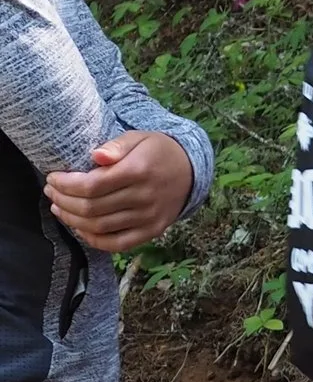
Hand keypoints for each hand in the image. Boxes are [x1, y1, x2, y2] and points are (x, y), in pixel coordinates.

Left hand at [46, 130, 194, 252]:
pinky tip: (80, 228)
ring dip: (72, 219)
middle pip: (91, 208)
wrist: (191, 170)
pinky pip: (117, 243)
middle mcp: (144, 197)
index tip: (53, 178)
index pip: (92, 185)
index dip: (66, 185)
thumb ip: (116, 145)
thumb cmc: (157, 151)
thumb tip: (94, 156)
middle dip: (63, 201)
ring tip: (59, 208)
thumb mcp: (139, 138)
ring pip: (99, 226)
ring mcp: (149, 217)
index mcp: (139, 171)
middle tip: (51, 193)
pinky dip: (93, 239)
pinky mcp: (152, 231)